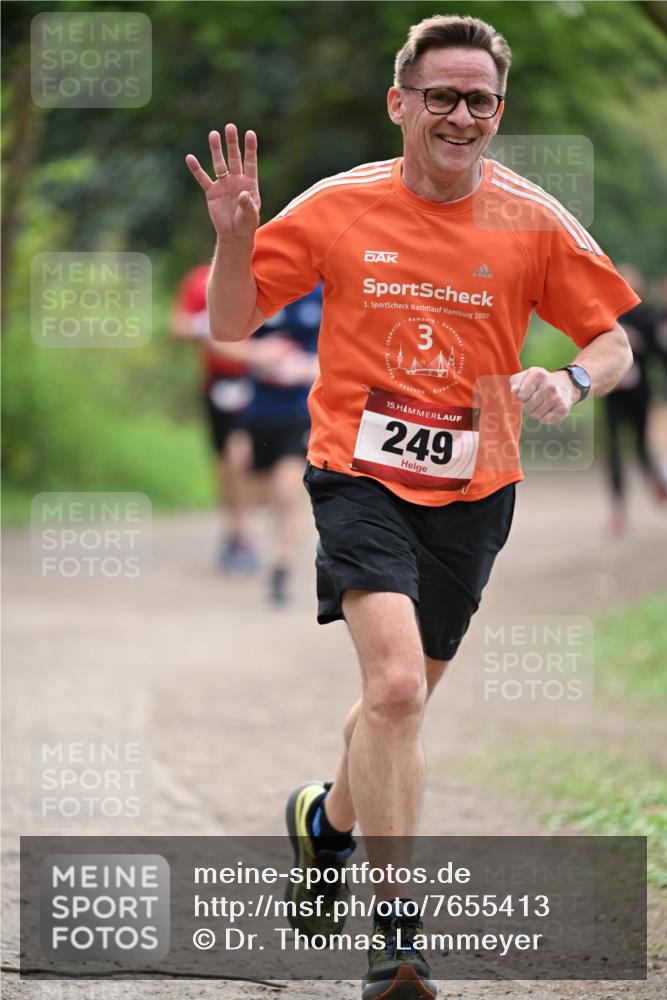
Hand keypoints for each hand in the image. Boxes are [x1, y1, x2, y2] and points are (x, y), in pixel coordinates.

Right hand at [185, 124, 259, 241]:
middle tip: (230, 127)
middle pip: (234, 158)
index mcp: (249, 183)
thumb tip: (243, 194)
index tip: (250, 133)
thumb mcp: (250, 216)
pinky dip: (196, 169)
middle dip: (232, 143)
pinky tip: (190, 158)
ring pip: (219, 164)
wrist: (233, 235)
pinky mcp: (211, 192)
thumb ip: (248, 205)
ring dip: (216, 150)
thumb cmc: (246, 225)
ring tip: (213, 134)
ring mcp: (223, 184)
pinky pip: (203, 178)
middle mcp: (236, 180)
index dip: (250, 148)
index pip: (250, 162)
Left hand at [509, 367, 579, 423]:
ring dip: (535, 412)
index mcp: (538, 375)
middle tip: (534, 400)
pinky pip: (544, 420)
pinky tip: (548, 409)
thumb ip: (516, 382)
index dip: (522, 397)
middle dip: (527, 406)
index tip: (528, 392)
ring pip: (535, 415)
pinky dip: (543, 417)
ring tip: (541, 404)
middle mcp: (549, 386)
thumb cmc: (540, 382)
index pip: (521, 395)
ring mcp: (557, 398)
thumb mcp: (526, 376)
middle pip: (527, 407)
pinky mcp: (562, 409)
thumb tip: (515, 391)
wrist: (565, 385)